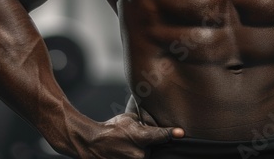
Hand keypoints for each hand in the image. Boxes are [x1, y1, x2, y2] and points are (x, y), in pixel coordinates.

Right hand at [50, 111, 183, 158]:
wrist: (92, 143)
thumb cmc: (111, 129)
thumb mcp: (129, 118)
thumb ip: (144, 122)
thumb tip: (155, 120)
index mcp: (140, 137)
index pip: (160, 135)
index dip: (171, 133)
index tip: (181, 132)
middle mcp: (139, 153)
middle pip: (155, 149)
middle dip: (151, 144)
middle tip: (137, 139)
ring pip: (147, 156)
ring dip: (142, 151)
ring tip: (128, 145)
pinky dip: (135, 154)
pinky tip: (126, 149)